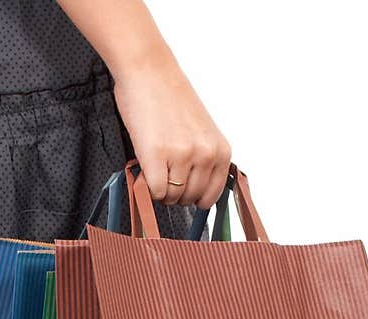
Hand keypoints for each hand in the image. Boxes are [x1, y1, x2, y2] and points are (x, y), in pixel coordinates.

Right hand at [112, 50, 230, 208]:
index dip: (194, 195)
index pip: (211, 196)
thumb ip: (204, 161)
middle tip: (165, 171)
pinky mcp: (157, 155)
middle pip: (190, 199)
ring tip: (156, 165)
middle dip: (175, 192)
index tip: (183, 186)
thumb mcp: (201, 132)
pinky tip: (146, 165)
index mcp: (221, 150)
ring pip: (172, 198)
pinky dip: (147, 185)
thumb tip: (196, 193)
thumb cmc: (171, 98)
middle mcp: (205, 154)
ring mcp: (182, 155)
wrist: (148, 70)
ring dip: (161, 189)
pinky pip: (154, 191)